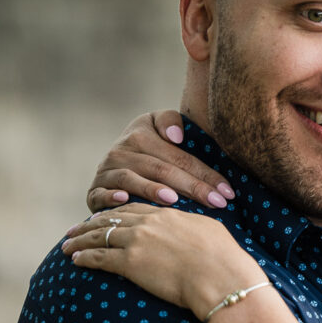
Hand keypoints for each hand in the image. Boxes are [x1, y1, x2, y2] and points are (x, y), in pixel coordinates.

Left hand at [63, 203, 268, 320]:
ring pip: (99, 236)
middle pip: (111, 220)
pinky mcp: (130, 263)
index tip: (105, 217)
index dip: (116, 212)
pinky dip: (84, 257)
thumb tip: (196, 230)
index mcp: (167, 214)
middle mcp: (148, 224)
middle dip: (90, 224)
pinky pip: (98, 257)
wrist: (219, 275)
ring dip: (80, 240)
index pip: (134, 209)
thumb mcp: (210, 230)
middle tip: (76, 228)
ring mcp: (137, 242)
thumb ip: (194, 227)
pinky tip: (74, 259)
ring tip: (66, 244)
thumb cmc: (223, 257)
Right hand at [87, 110, 234, 211]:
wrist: (113, 161)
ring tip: (174, 200)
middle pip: (162, 170)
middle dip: (193, 187)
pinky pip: (100, 193)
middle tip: (217, 203)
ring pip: (133, 180)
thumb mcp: (157, 125)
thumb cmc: (148, 147)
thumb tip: (176, 136)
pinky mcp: (93, 190)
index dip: (205, 173)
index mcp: (141, 134)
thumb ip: (170, 120)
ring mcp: (106, 171)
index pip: (180, 156)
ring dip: (152, 190)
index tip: (227, 192)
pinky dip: (111, 197)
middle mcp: (121, 151)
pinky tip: (125, 199)